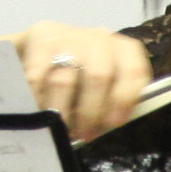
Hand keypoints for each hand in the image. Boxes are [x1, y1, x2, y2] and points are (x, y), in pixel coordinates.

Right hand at [8, 22, 150, 143]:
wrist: (43, 43)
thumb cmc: (82, 72)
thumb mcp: (106, 84)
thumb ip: (112, 103)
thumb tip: (105, 127)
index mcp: (125, 51)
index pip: (133, 72)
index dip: (124, 101)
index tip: (113, 124)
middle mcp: (101, 39)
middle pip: (98, 77)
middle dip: (89, 113)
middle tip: (82, 134)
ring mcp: (70, 36)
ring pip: (64, 80)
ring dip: (62, 112)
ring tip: (59, 128)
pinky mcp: (42, 38)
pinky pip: (37, 78)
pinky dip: (38, 101)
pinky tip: (39, 112)